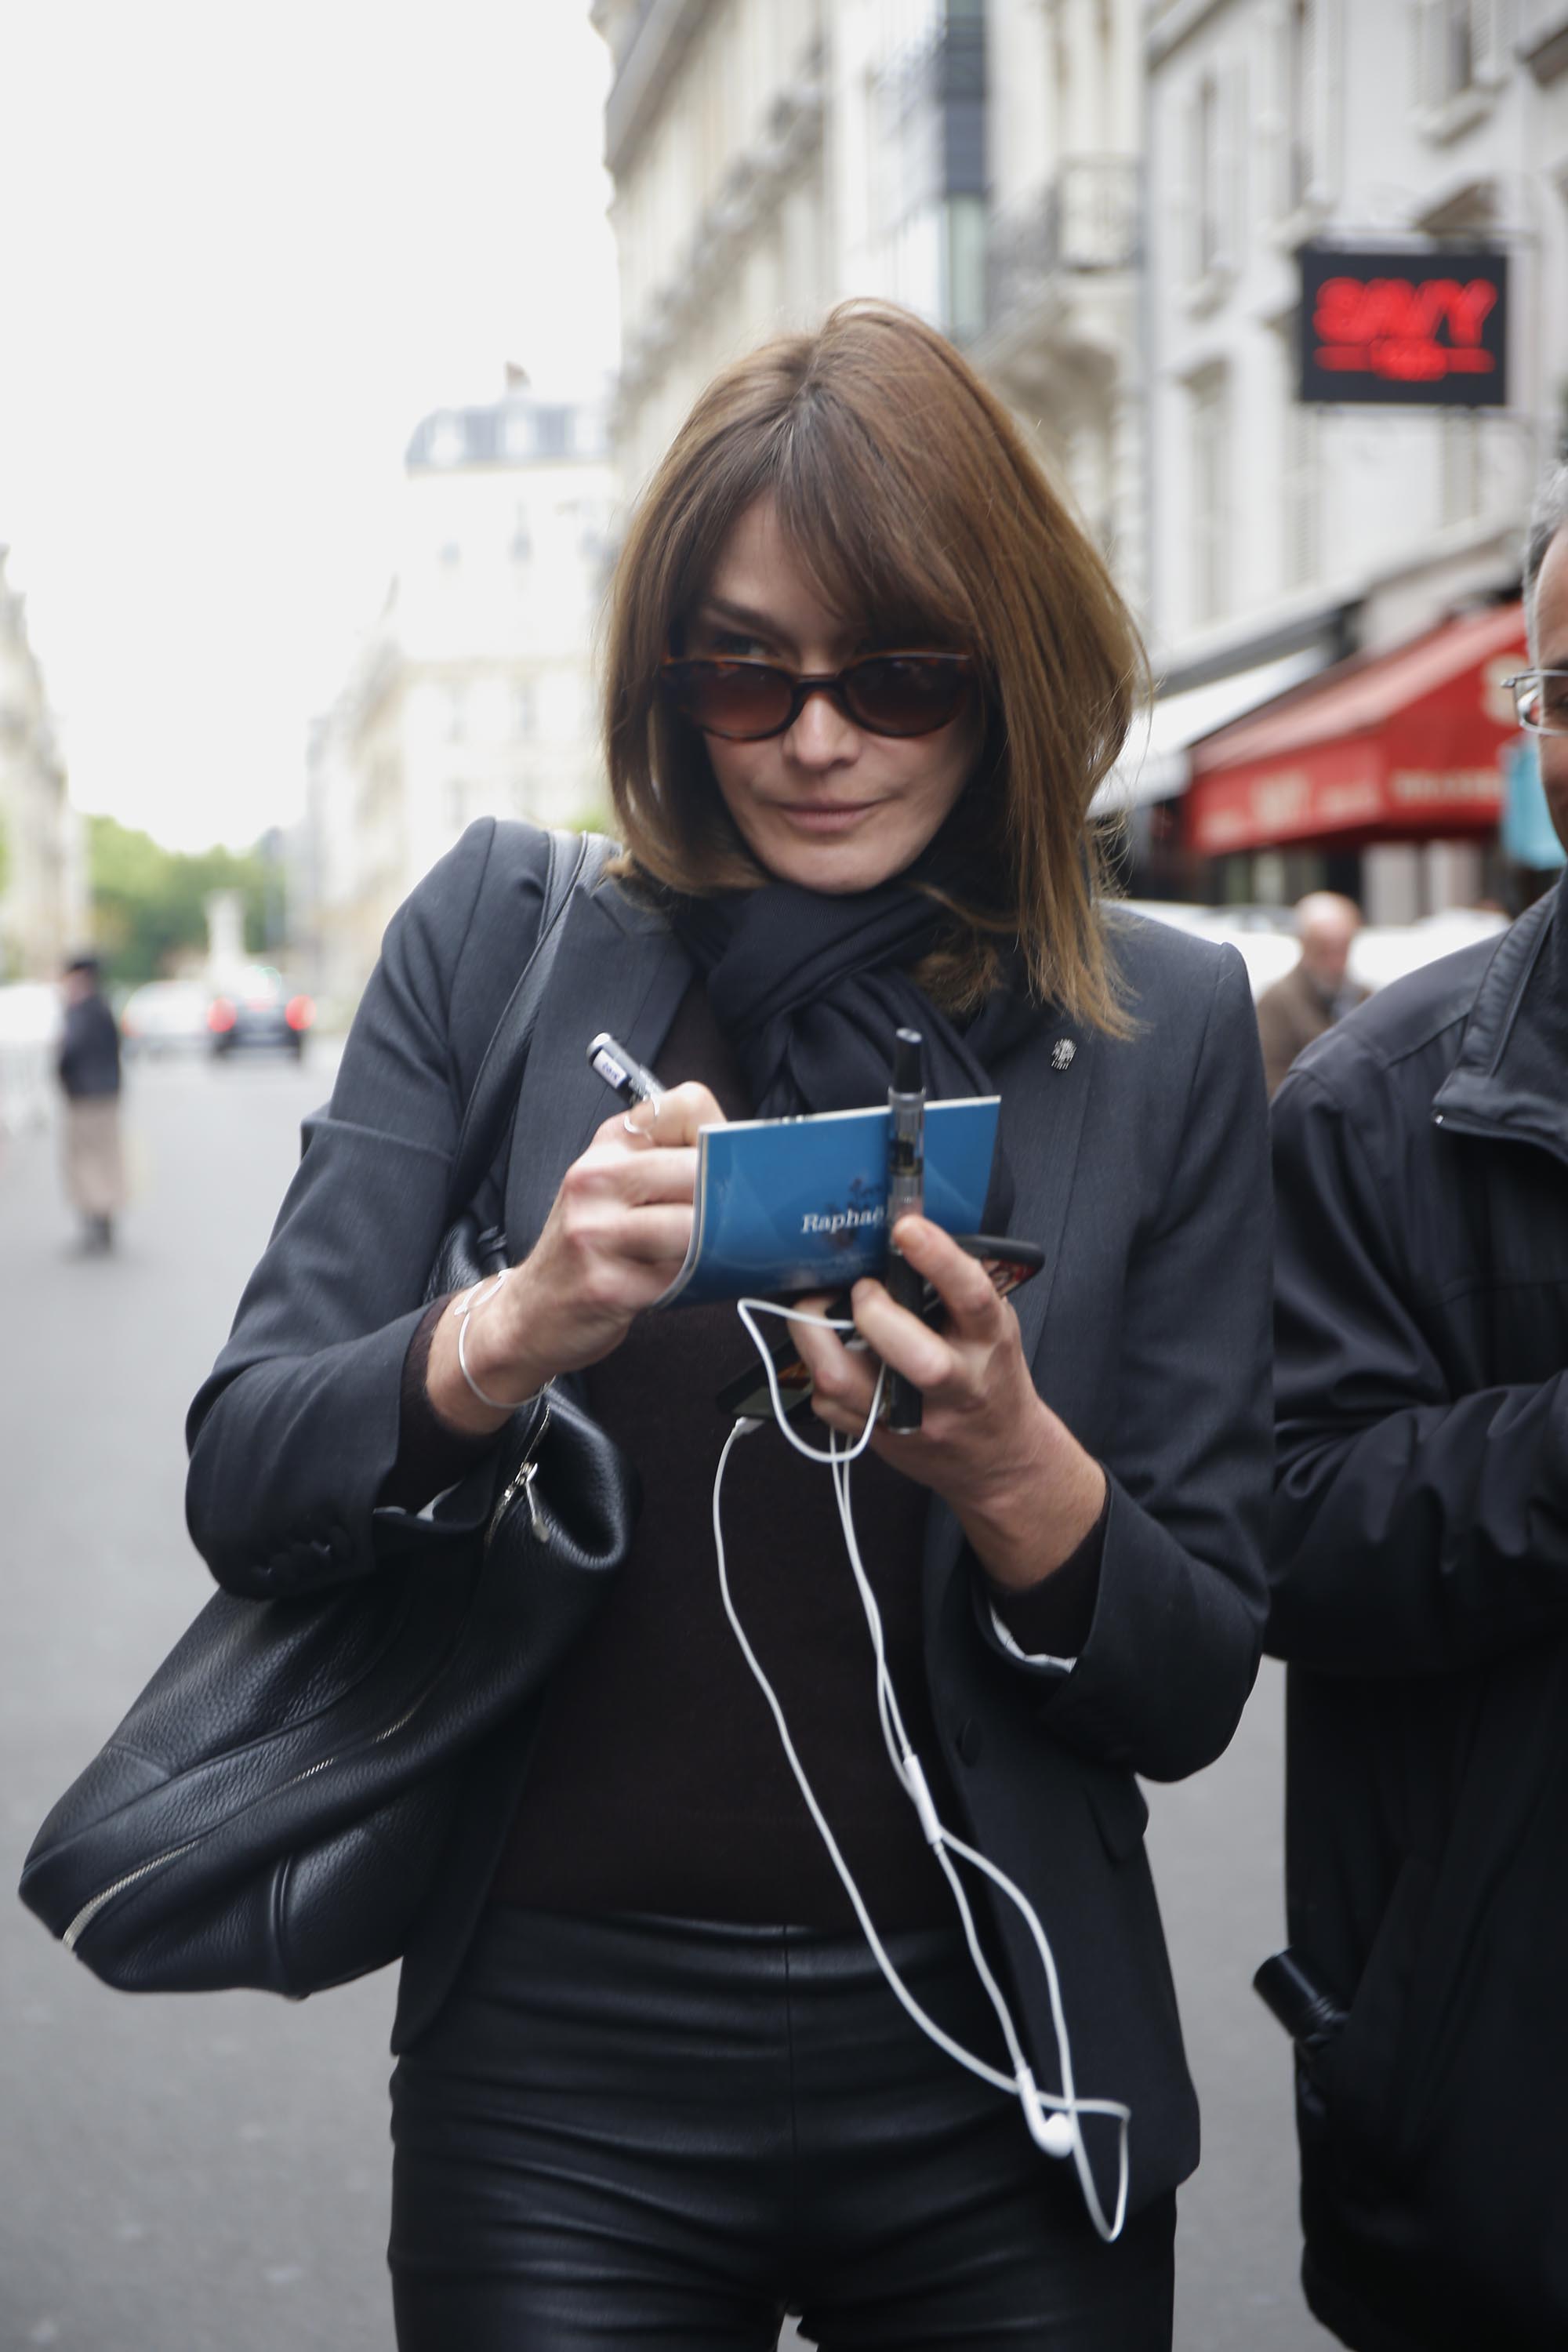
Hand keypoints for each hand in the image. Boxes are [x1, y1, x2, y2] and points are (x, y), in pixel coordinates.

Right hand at [426, 1082, 724, 1430]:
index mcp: (611, 1143)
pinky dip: (696, 1283)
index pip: (691, 1105)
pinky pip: (679, 1278)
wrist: (532, 1310)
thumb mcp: (618, 1187)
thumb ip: (671, 1164)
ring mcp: (595, 1230)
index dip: (724, 1138)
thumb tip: (754, 1164)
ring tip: (713, 1255)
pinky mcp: (604, 1284)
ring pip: (694, 1225)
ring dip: (716, 1247)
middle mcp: (597, 1176)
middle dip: (732, 1200)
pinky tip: (684, 1284)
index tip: (727, 1169)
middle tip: (741, 1222)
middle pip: (700, 1167)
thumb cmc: (590, 1246)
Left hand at [790, 1215, 1104, 1591]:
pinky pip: (827, 1401)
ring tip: (818, 1308)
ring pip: (844, 1382)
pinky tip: (831, 1350)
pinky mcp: (878, 1439)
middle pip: (914, 1358)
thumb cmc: (991, 1377)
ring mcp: (913, 1420)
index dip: (939, 1259)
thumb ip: (955, 1288)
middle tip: (861, 1289)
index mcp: (988, 1342)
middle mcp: (955, 1385)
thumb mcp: (993, 1326)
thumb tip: (899, 1241)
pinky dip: (818, 1365)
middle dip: (872, 1313)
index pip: (971, 1297)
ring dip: (815, 1335)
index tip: (906, 1227)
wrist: (1000, 1458)